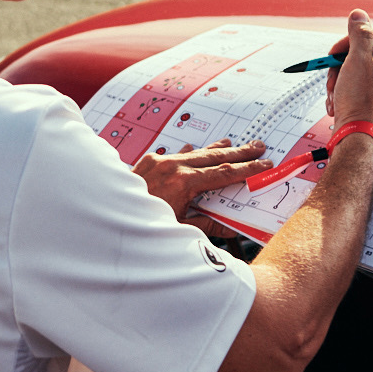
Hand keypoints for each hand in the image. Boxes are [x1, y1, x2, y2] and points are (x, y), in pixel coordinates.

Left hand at [135, 139, 270, 219]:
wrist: (108, 212)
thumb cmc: (144, 225)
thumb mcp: (180, 228)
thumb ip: (208, 224)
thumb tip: (233, 227)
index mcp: (183, 183)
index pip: (224, 173)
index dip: (247, 169)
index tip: (264, 164)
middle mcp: (172, 166)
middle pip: (213, 156)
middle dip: (239, 151)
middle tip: (258, 146)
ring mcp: (160, 161)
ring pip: (194, 152)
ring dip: (214, 149)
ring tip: (233, 143)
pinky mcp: (148, 160)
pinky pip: (175, 154)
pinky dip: (188, 153)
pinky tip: (194, 149)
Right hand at [325, 9, 372, 129]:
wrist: (356, 136)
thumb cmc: (359, 99)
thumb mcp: (357, 60)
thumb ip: (359, 35)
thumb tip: (358, 14)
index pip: (367, 37)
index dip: (346, 44)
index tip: (333, 55)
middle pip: (356, 55)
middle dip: (338, 68)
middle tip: (333, 80)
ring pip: (349, 73)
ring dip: (336, 83)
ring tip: (335, 97)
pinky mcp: (368, 101)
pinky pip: (350, 89)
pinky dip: (339, 95)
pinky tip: (336, 106)